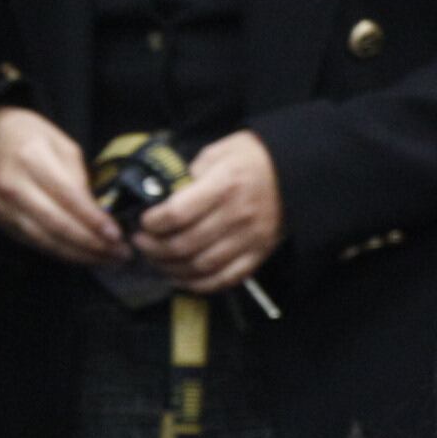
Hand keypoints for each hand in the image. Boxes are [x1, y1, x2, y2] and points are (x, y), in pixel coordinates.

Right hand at [0, 105, 124, 265]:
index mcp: (32, 159)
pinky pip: (35, 243)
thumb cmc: (30, 138)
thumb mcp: (61, 144)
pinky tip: (80, 256)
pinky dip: (60, 253)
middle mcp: (14, 186)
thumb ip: (79, 178)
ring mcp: (4, 207)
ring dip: (78, 255)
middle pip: (57, 225)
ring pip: (46, 240)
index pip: (68, 197)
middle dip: (91, 244)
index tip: (117, 235)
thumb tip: (98, 214)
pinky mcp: (1, 222)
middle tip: (119, 254)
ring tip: (105, 259)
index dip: (94, 220)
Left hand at [134, 129, 283, 293]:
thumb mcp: (218, 152)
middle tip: (141, 243)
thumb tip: (162, 197)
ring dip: (170, 268)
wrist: (295, 173)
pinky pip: (223, 280)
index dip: (153, 222)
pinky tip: (181, 277)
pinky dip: (198, 284)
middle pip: (184, 244)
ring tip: (156, 260)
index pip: (178, 213)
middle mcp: (236, 215)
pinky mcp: (257, 255)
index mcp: (224, 185)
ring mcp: (248, 239)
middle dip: (154, 248)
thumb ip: (189, 174)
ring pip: (200, 266)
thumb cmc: (251, 159)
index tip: (143, 222)